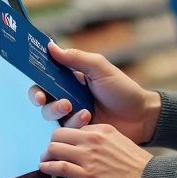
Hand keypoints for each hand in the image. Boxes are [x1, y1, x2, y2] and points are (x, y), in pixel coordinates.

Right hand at [28, 43, 161, 143]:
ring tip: (77, 109)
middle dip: (42, 98)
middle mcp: (68, 95)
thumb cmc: (123, 90)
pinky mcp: (77, 131)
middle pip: (43, 97)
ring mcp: (72, 114)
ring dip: (58, 111)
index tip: (35, 83)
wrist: (141, 116)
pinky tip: (88, 119)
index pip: (45, 76)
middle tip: (46, 99)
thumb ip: (76, 58)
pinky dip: (74, 124)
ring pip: (50, 114)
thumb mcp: (100, 69)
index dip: (36, 79)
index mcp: (71, 78)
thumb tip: (51, 46)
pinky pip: (65, 129)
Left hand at [39, 125, 151, 177]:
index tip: (64, 146)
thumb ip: (102, 141)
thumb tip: (88, 149)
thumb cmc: (138, 165)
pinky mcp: (86, 175)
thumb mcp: (120, 142)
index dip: (66, 138)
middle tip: (52, 154)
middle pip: (58, 134)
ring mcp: (88, 156)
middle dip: (53, 144)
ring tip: (47, 163)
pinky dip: (48, 167)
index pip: (73, 128)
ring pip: (54, 148)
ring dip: (47, 156)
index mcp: (102, 130)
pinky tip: (46, 169)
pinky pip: (59, 166)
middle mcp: (93, 140)